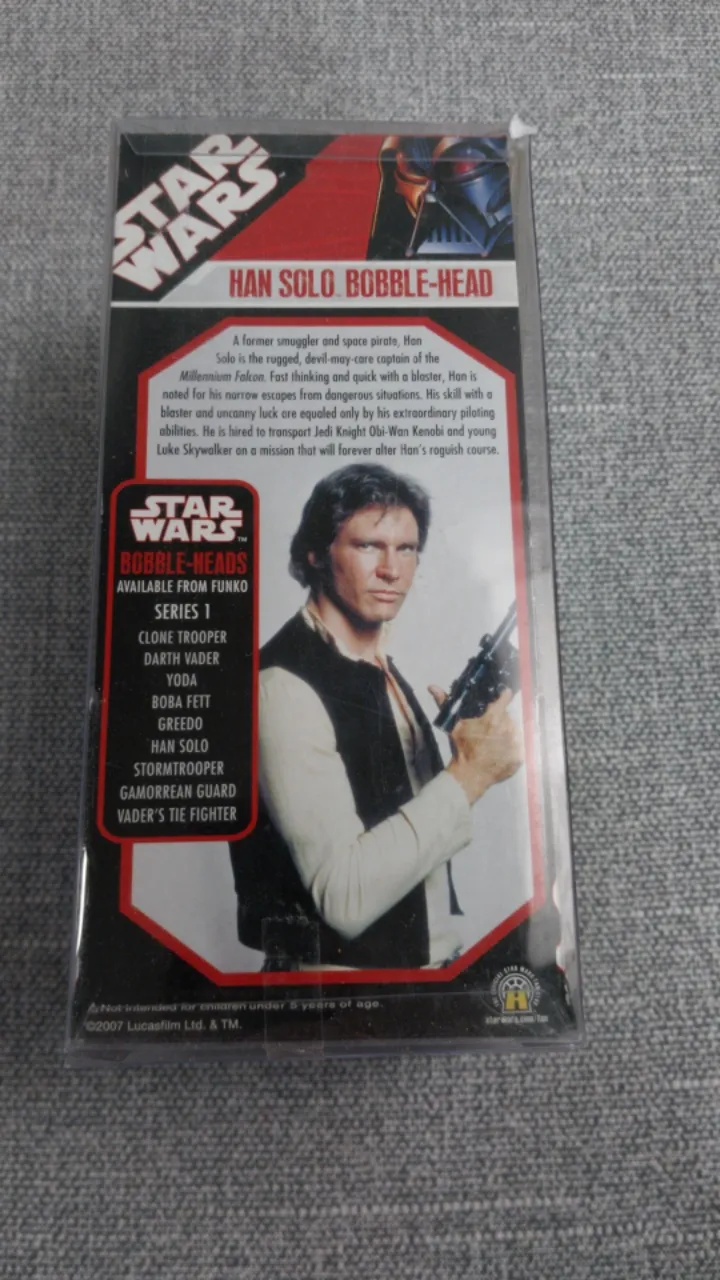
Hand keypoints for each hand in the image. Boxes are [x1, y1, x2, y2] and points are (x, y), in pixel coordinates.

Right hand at [428, 686, 523, 804]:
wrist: (470, 776)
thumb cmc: (462, 749)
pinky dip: (511, 749)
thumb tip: (432, 686)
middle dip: (501, 721)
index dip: (503, 696)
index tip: (503, 695)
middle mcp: (508, 727)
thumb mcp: (453, 726)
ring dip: (507, 734)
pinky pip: (518, 748)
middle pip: (508, 717)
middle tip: (490, 730)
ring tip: (495, 743)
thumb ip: (445, 704)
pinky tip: (500, 753)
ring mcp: (516, 743)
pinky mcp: (520, 756)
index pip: (505, 698)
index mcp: (494, 718)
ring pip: (514, 731)